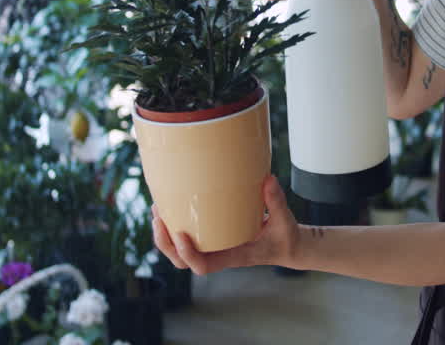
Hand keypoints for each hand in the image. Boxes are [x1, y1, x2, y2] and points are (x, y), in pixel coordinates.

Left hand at [152, 175, 299, 276]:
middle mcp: (219, 254)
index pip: (203, 265)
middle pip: (182, 262)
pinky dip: (174, 224)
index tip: (181, 234)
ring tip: (157, 210)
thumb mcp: (284, 220)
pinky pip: (188, 236)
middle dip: (166, 244)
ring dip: (164, 235)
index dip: (187, 254)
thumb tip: (268, 180)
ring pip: (179, 252)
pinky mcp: (213, 237)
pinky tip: (170, 205)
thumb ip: (276, 201)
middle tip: (159, 218)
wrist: (287, 247)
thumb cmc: (284, 237)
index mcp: (234, 256)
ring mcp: (214, 247)